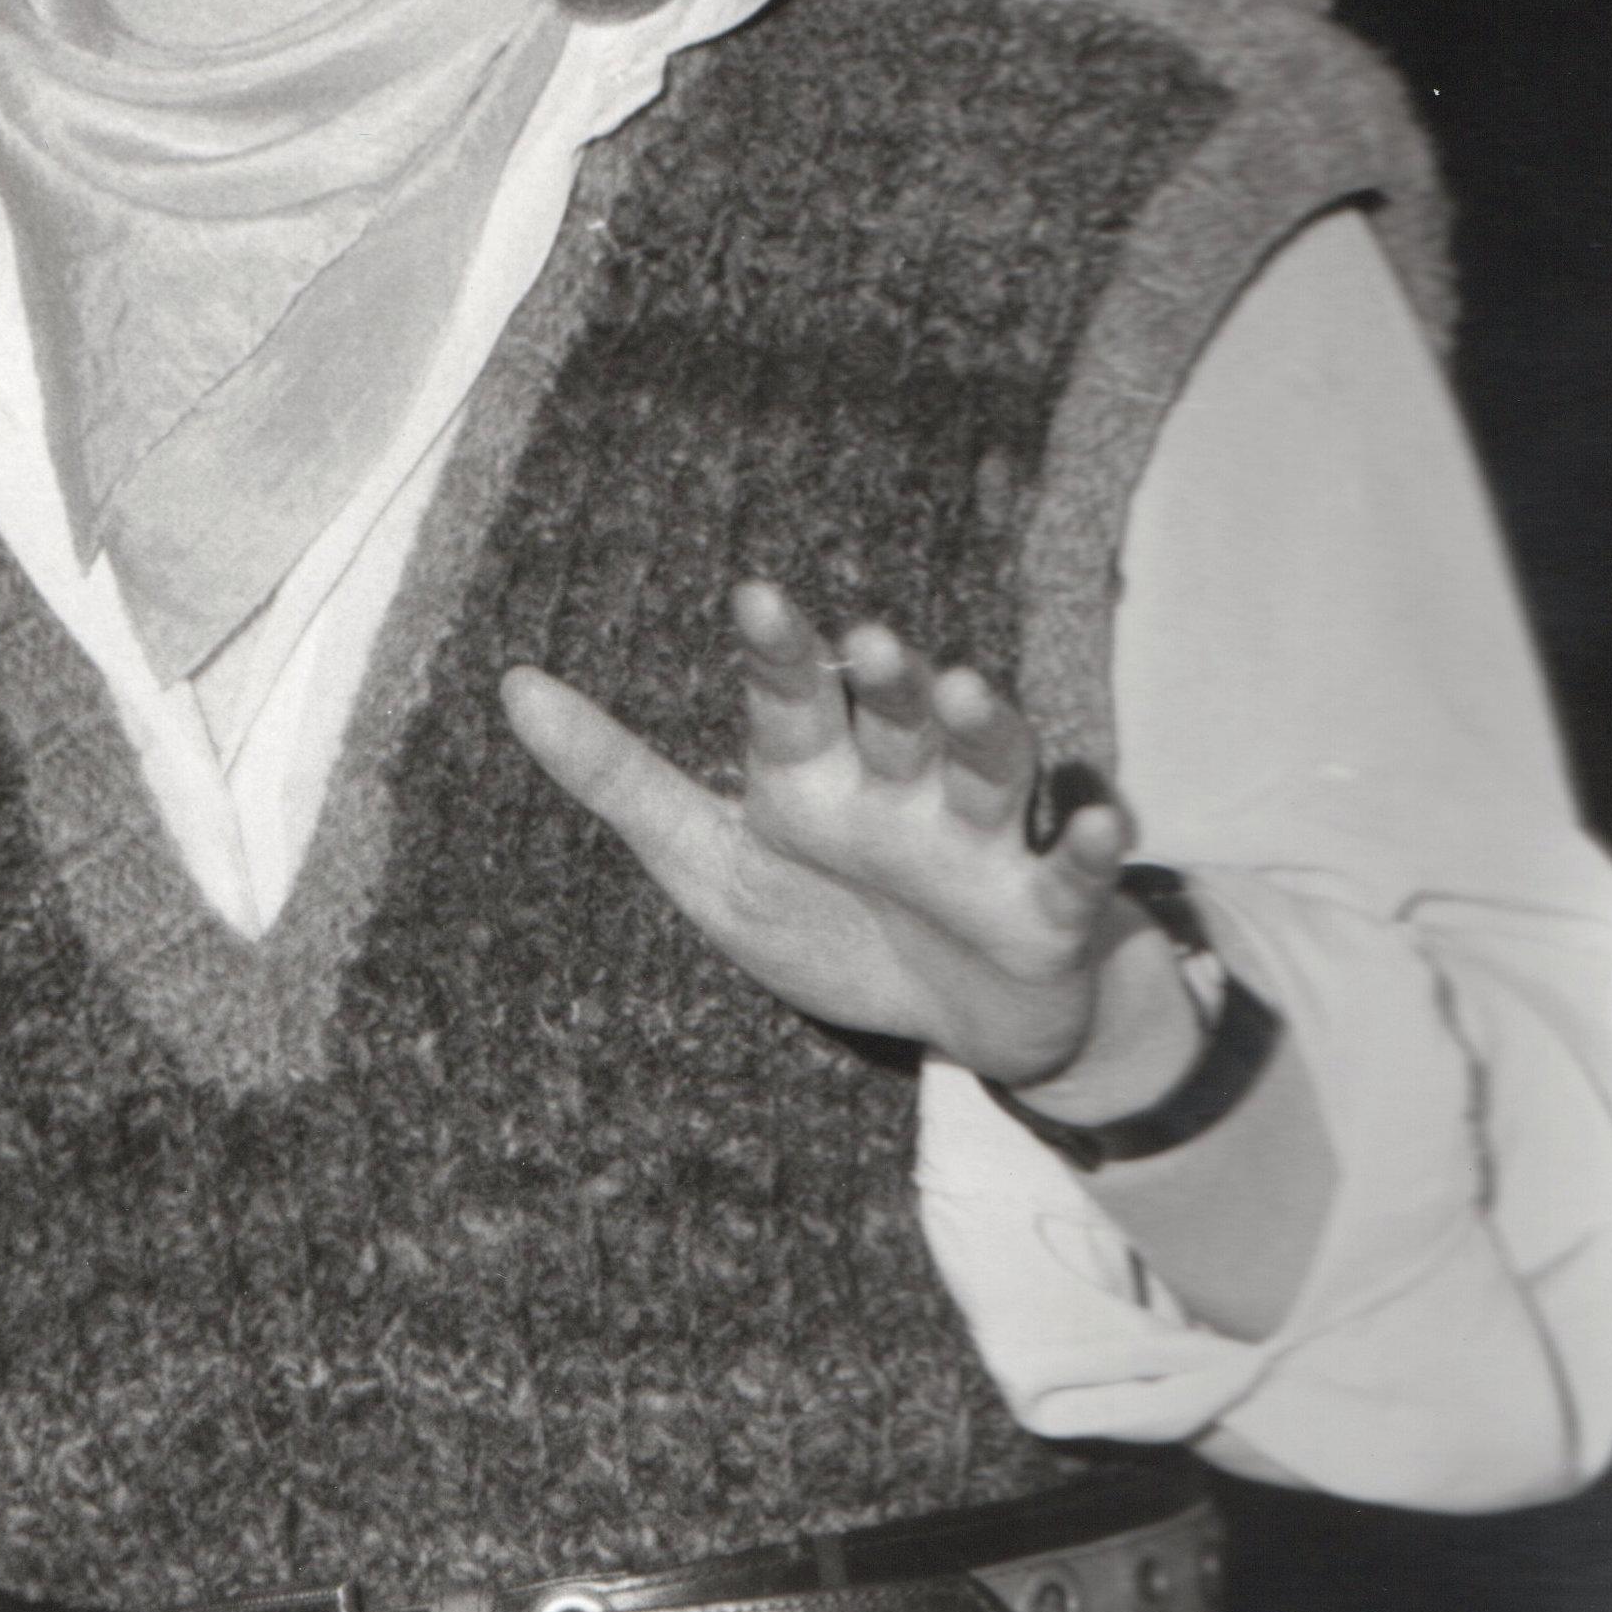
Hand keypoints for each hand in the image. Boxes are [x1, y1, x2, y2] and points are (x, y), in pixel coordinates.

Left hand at [501, 580, 1196, 1104]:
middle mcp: (901, 787)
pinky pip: (1071, 871)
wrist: (955, 1019)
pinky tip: (1099, 820)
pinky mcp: (1046, 905)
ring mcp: (980, 841)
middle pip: (895, 719)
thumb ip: (618, 778)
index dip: (778, 649)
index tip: (756, 592)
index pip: (791, 697)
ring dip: (980, 730)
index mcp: (814, 774)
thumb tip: (512, 685)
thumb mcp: (709, 862)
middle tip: (869, 640)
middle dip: (885, 681)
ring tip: (962, 690)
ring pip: (987, 768)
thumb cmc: (828, 919)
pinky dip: (1089, 845)